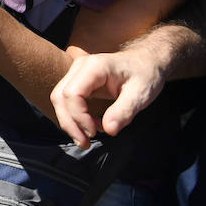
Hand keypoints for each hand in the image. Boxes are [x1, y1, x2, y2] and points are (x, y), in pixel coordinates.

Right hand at [50, 50, 166, 148]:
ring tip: (86, 138)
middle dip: (69, 123)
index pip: (72, 93)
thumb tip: (109, 130)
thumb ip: (124, 111)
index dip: (79, 117)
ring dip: (69, 122)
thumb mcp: (141, 94)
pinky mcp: (78, 81)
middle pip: (60, 96)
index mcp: (94, 67)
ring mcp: (77, 72)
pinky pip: (67, 100)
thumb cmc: (145, 74)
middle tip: (85, 143)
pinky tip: (91, 126)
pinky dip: (74, 117)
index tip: (95, 133)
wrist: (145, 61)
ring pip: (59, 99)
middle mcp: (80, 67)